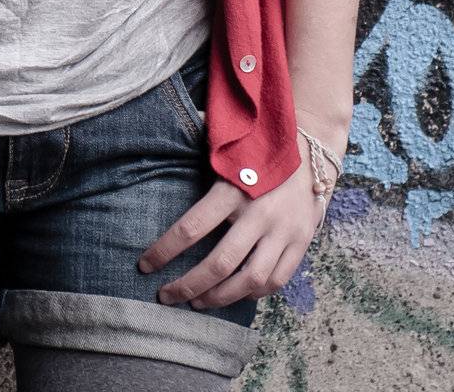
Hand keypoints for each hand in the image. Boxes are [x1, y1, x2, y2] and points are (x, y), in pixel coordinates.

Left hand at [137, 144, 330, 309]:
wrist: (308, 150)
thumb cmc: (254, 150)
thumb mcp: (224, 154)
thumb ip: (197, 168)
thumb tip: (161, 161)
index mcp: (233, 189)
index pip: (192, 227)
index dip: (165, 250)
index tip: (145, 265)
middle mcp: (259, 214)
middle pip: (220, 263)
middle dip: (189, 285)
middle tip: (166, 296)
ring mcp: (284, 232)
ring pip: (250, 280)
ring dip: (220, 297)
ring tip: (198, 303)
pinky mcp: (302, 243)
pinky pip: (277, 279)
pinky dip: (254, 292)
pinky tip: (236, 294)